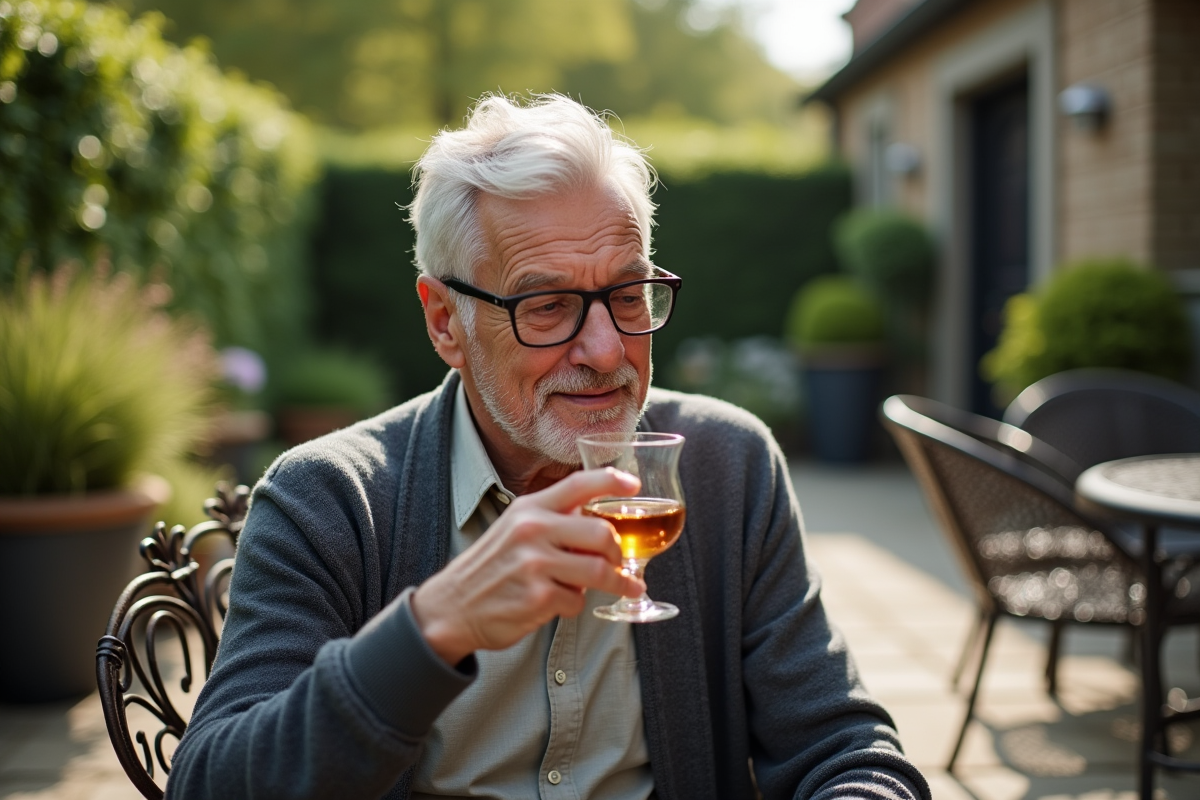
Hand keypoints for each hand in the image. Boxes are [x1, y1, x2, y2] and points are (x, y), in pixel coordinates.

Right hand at [411, 468, 645, 664]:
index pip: (578, 484)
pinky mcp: (537, 598)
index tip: (634, 485)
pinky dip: (575, 605)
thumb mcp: (515, 528)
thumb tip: (599, 520)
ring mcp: (534, 565)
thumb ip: (553, 520)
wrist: (451, 607)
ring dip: (613, 582)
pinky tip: (559, 603)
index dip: (611, 480)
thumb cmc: (491, 567)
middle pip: (601, 534)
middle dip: (618, 552)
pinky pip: (577, 601)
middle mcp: (532, 530)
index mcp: (529, 509)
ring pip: (598, 571)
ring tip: (620, 585)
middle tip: (619, 562)